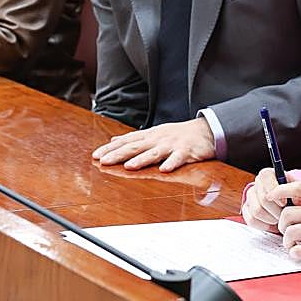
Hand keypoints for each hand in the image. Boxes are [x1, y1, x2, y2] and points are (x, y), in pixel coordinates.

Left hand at [92, 117, 215, 171]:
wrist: (205, 130)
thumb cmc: (177, 134)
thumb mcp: (153, 133)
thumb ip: (134, 138)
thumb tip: (114, 139)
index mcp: (149, 136)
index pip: (126, 141)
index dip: (110, 148)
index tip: (95, 156)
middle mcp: (157, 139)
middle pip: (135, 147)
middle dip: (119, 154)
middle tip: (103, 161)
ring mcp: (171, 145)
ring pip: (154, 152)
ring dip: (141, 159)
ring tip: (129, 167)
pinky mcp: (186, 151)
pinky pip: (178, 158)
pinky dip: (172, 163)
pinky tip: (165, 169)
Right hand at [241, 167, 293, 232]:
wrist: (290, 209)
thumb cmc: (295, 199)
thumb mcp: (300, 193)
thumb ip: (298, 194)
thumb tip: (295, 200)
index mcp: (268, 175)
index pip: (265, 177)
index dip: (275, 191)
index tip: (285, 203)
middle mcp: (257, 184)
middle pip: (263, 198)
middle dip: (276, 211)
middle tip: (285, 216)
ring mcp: (250, 198)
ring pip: (257, 211)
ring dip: (271, 219)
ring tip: (280, 220)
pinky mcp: (246, 210)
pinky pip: (251, 220)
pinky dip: (264, 225)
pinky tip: (273, 225)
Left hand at [269, 181, 300, 275]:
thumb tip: (294, 202)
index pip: (298, 188)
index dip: (279, 190)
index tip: (270, 197)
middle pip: (287, 214)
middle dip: (282, 225)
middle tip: (287, 232)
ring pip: (289, 233)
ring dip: (288, 241)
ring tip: (295, 245)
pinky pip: (298, 251)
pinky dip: (295, 253)